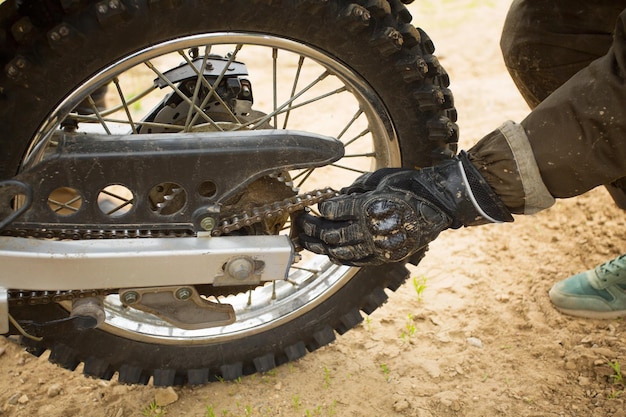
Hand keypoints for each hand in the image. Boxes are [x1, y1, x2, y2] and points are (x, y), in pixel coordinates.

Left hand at [297, 152, 512, 265]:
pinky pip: (356, 262)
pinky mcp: (386, 257)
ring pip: (340, 252)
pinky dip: (340, 258)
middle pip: (331, 234)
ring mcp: (379, 246)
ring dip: (320, 247)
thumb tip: (336, 197)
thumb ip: (356, 189)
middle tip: (301, 224)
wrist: (441, 204)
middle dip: (311, 229)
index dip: (321, 209)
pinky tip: (329, 253)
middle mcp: (372, 229)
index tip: (316, 205)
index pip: (333, 211)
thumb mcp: (380, 179)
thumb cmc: (411, 185)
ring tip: (308, 241)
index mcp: (369, 206)